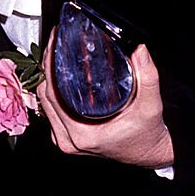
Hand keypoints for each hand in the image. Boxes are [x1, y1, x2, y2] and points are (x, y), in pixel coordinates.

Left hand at [37, 32, 173, 168]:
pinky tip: (57, 77)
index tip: (54, 44)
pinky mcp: (67, 139)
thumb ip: (147, 75)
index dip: (49, 65)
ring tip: (55, 56)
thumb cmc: (147, 133)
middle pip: (45, 96)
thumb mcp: (150, 104)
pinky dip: (51, 93)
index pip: (52, 94)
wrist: (149, 151)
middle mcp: (70, 140)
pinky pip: (50, 112)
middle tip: (55, 44)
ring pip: (44, 104)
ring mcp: (66, 141)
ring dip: (47, 79)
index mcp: (83, 134)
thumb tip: (139, 49)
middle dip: (47, 67)